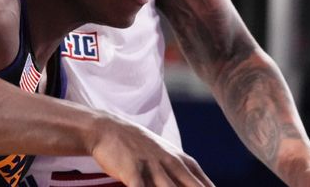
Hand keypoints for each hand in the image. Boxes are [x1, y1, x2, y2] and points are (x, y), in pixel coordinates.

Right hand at [90, 117, 214, 185]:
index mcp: (178, 159)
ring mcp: (151, 166)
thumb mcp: (162, 152)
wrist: (105, 128)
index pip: (204, 183)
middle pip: (193, 186)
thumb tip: (199, 184)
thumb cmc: (135, 144)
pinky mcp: (132, 172)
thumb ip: (180, 169)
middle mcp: (168, 162)